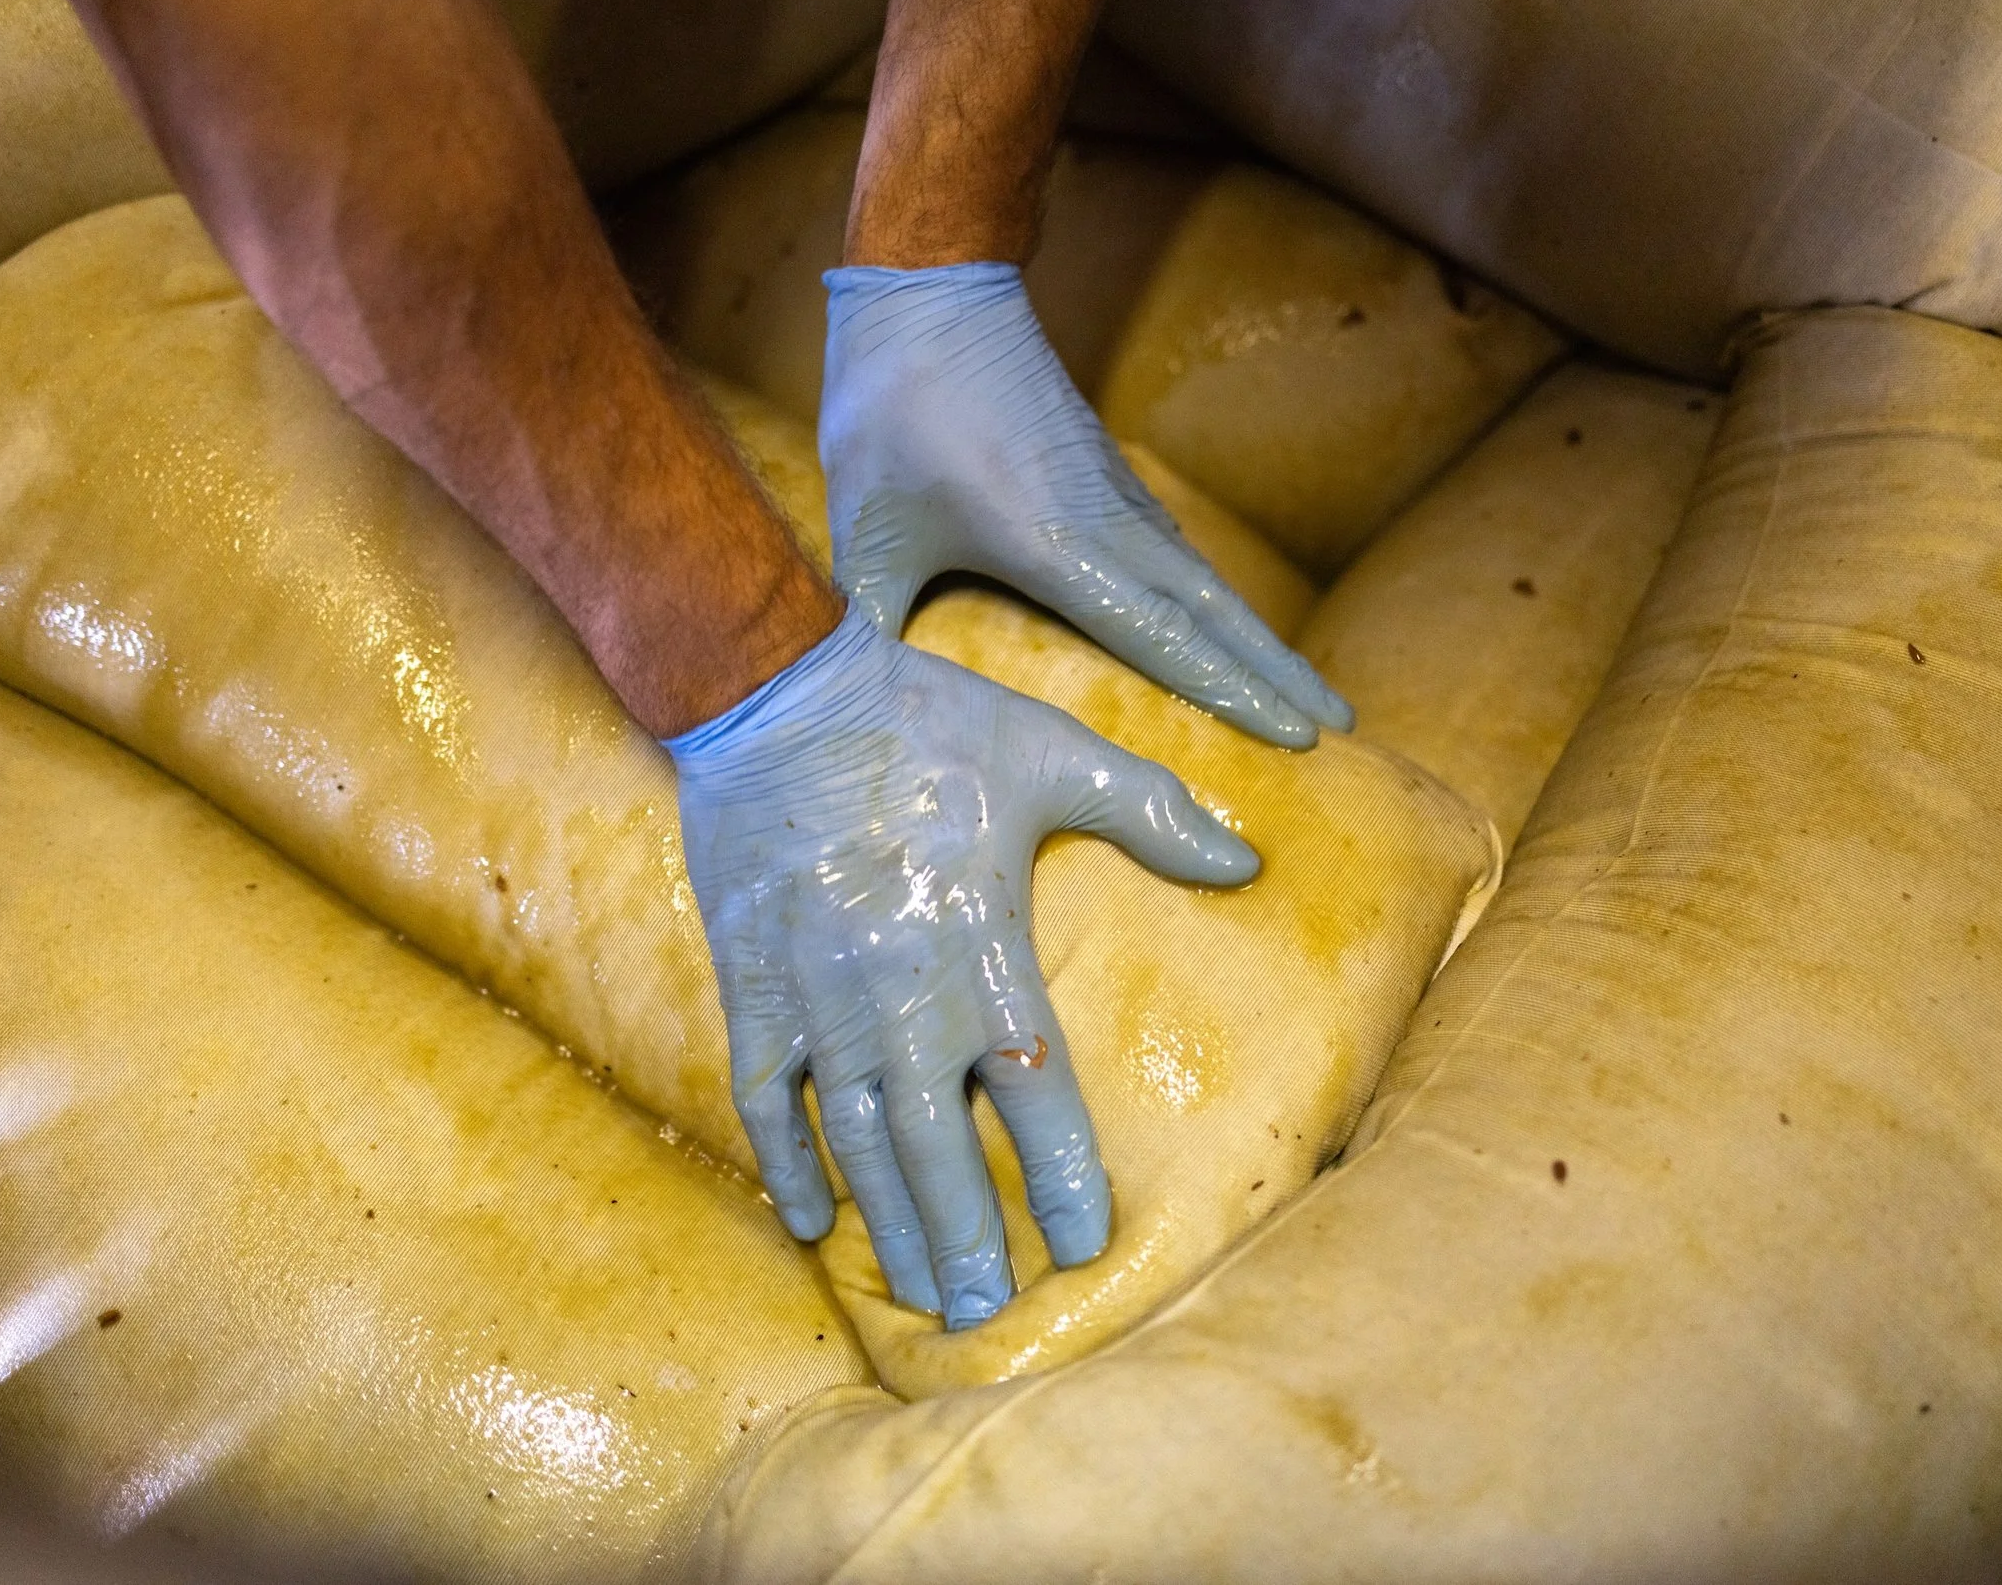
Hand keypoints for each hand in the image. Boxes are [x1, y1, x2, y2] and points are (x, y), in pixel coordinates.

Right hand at [666, 608, 1259, 1327]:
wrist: (775, 691)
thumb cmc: (924, 720)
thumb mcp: (1053, 752)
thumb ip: (1153, 809)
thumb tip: (1248, 857)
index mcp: (981, 947)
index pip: (1033, 1092)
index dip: (1060, 1176)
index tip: (1084, 1243)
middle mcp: (899, 994)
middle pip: (938, 1145)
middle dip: (967, 1236)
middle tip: (986, 1310)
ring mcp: (818, 998)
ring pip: (855, 1139)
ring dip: (889, 1222)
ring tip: (919, 1291)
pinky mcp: (753, 986)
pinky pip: (766, 1099)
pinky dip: (786, 1165)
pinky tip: (809, 1222)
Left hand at [819, 262, 1354, 748]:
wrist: (929, 293)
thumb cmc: (893, 411)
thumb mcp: (867, 532)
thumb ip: (867, 624)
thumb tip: (852, 699)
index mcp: (1057, 546)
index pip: (1165, 637)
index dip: (1232, 691)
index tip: (1296, 734)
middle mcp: (1106, 524)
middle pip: (1216, 614)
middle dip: (1279, 675)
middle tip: (1340, 729)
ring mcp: (1115, 494)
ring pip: (1206, 581)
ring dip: (1261, 637)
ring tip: (1308, 690)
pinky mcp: (1107, 474)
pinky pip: (1178, 551)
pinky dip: (1216, 599)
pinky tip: (1229, 625)